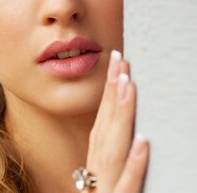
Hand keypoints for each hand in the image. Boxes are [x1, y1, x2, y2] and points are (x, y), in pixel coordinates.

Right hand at [84, 50, 149, 191]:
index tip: (117, 63)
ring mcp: (106, 186)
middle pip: (106, 124)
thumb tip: (126, 131)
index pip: (102, 119)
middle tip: (121, 60)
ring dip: (121, 115)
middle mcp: (97, 168)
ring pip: (114, 146)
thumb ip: (107, 156)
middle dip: (113, 91)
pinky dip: (134, 162)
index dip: (109, 91)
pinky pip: (127, 182)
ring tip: (130, 87)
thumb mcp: (100, 178)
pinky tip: (144, 143)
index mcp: (95, 160)